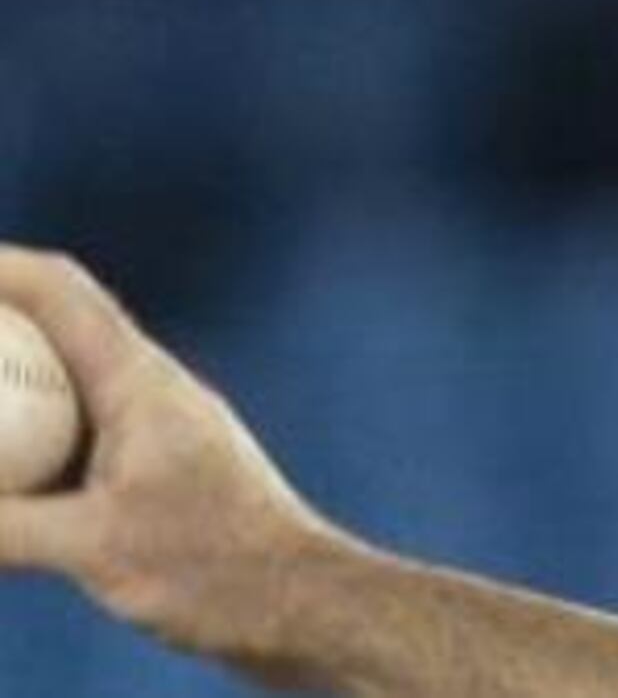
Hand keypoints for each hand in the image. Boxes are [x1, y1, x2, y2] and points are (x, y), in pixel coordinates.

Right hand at [0, 247, 345, 675]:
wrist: (307, 605)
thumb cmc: (221, 570)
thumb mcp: (95, 549)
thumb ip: (4, 528)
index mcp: (140, 382)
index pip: (61, 292)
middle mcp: (151, 392)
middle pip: (59, 328)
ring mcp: (159, 432)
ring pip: (67, 386)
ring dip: (13, 385)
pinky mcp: (161, 475)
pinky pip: (78, 438)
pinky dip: (31, 442)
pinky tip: (8, 478)